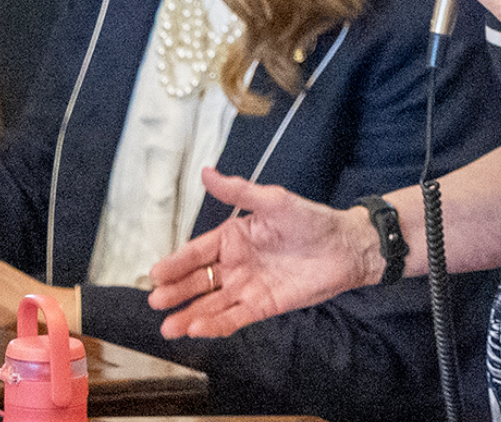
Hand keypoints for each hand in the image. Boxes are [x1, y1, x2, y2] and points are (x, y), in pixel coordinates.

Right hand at [147, 168, 377, 338]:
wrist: (345, 247)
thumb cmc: (311, 220)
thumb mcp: (273, 200)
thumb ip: (238, 190)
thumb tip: (206, 172)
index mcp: (233, 236)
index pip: (197, 252)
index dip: (175, 263)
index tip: (155, 274)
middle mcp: (235, 264)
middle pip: (199, 281)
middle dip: (176, 292)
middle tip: (155, 301)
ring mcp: (247, 287)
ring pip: (211, 304)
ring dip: (189, 315)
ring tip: (168, 326)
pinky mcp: (263, 306)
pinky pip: (234, 317)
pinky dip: (215, 324)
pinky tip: (197, 329)